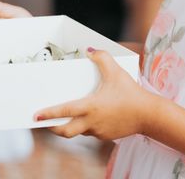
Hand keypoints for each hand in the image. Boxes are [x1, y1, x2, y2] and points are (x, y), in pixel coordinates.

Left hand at [35, 48, 153, 140]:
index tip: (36, 115)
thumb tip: (89, 49)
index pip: (64, 111)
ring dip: (70, 126)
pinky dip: (86, 126)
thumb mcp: (116, 71)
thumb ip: (101, 57)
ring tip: (66, 117)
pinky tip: (89, 117)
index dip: (48, 113)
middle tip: (44, 122)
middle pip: (65, 131)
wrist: (149, 114)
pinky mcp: (106, 136)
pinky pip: (91, 132)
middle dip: (52, 128)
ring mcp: (98, 131)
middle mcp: (91, 122)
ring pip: (78, 131)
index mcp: (90, 107)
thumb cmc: (131, 92)